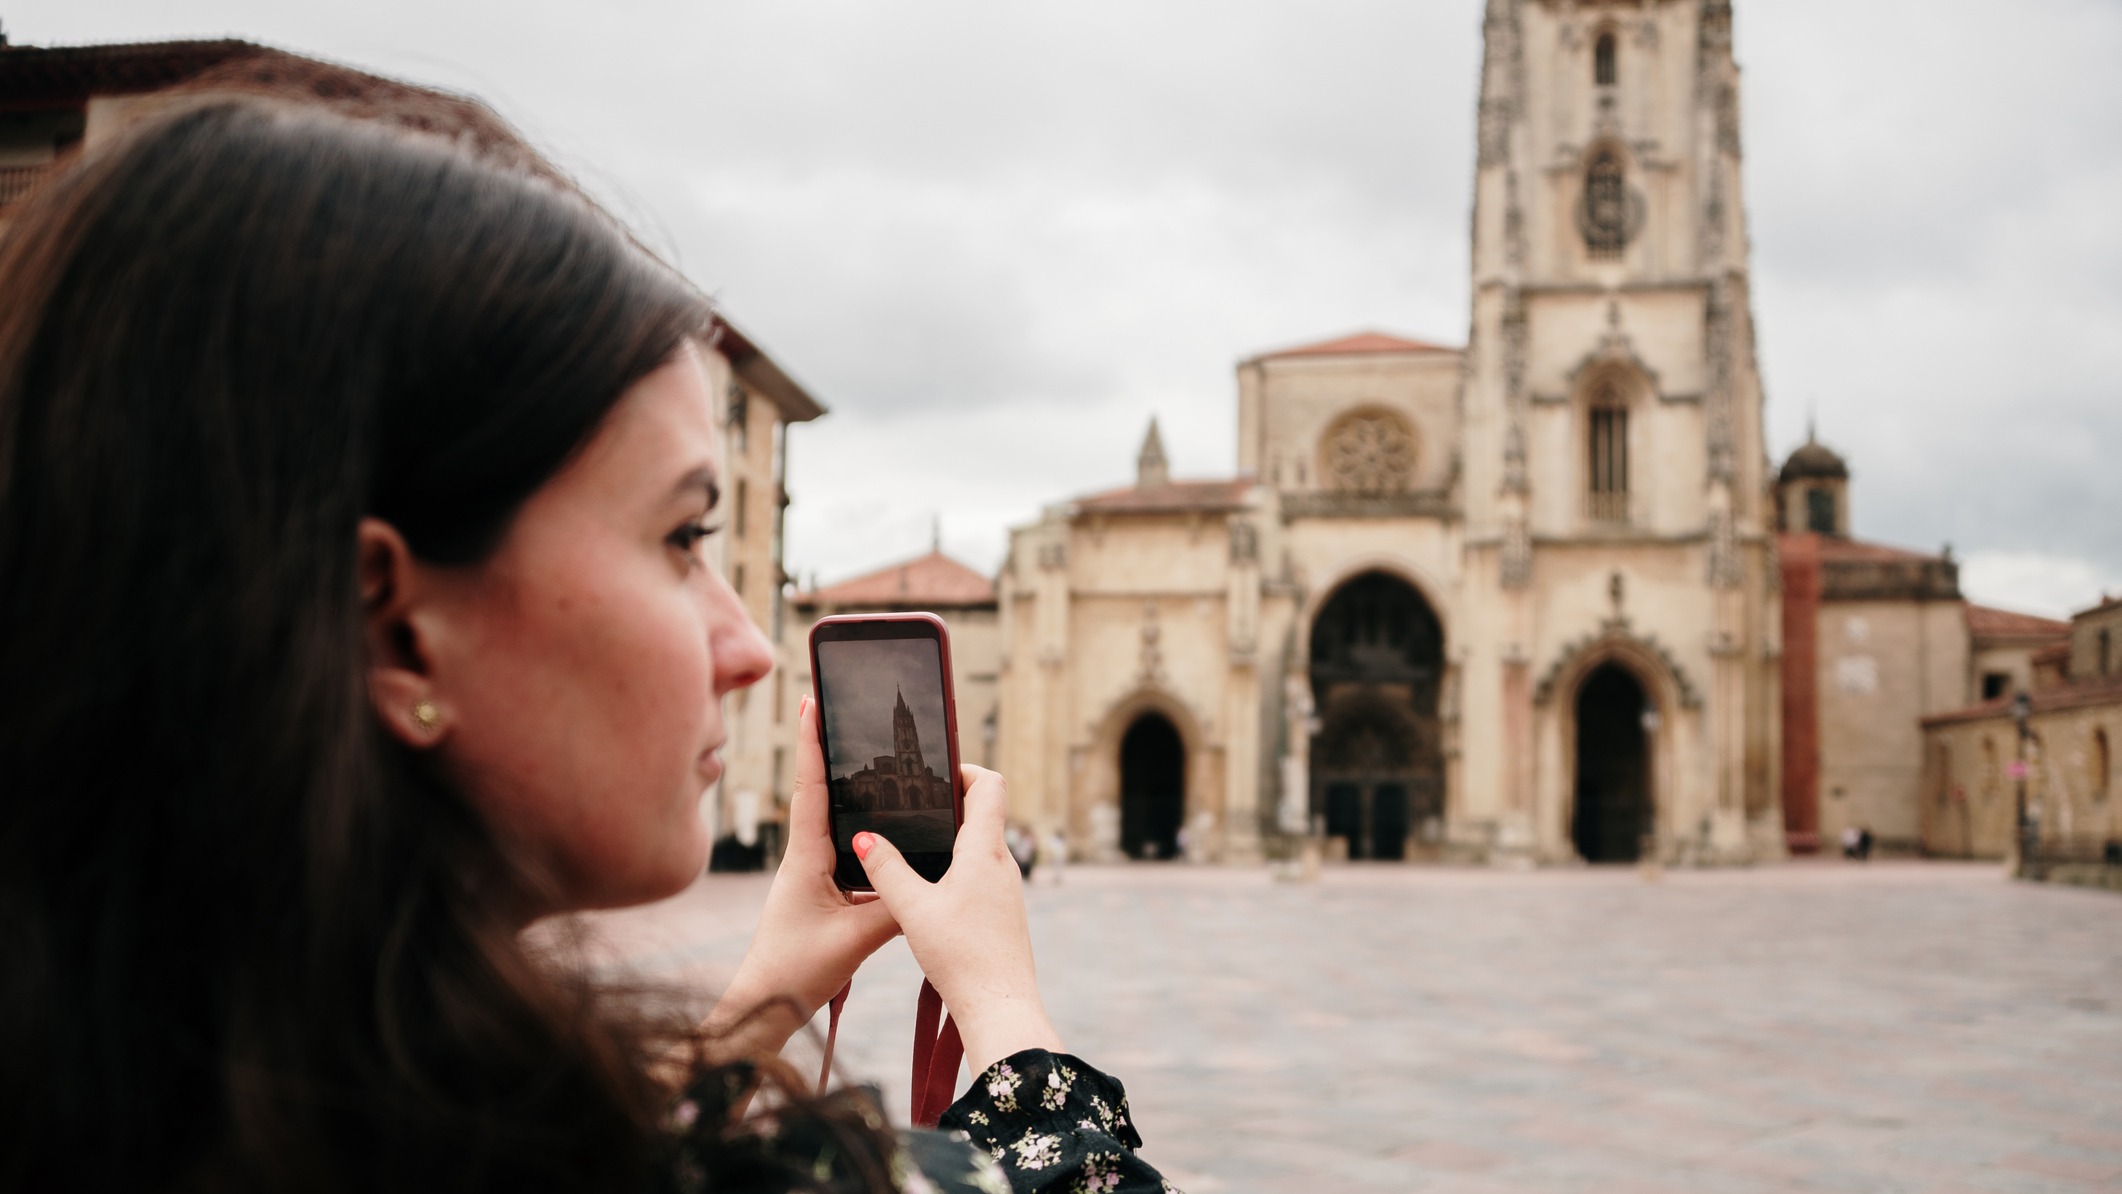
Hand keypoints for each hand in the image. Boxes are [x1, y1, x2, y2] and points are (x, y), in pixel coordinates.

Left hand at [706, 694, 899, 1057]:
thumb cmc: (797, 972)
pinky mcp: (817, 893)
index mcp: (806, 858)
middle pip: (818, 792)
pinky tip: (878, 829)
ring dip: (842, 787)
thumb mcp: (856, 938)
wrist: (763, 1008)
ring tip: (860, 754)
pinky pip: (839, 850)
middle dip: (827, 749)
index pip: (810, 788)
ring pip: (830, 821)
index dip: (812, 743)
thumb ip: (898, 906)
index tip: (811, 700)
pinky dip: (856, 829)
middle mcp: (804, 858)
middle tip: (835, 708)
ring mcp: (809, 874)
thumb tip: (937, 880)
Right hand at [854, 763, 1063, 1076]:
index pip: (989, 785)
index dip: (964, 770)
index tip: (933, 774)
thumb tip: (864, 837)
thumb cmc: (962, 957)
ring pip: (982, 845)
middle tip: (911, 805)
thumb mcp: (913, 910)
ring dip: (952, 837)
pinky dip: (957, 867)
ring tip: (913, 845)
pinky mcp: (1002, 912)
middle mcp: (1003, 863)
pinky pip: (981, 873)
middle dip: (949, 803)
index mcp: (985, 850)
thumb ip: (886, 870)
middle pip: (984, 812)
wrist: (1000, 1007)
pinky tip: (929, 890)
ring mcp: (1006, 889)